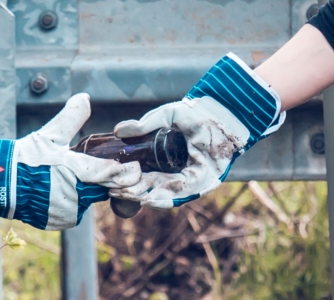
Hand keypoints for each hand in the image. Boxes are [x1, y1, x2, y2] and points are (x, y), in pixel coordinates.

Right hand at [0, 93, 140, 229]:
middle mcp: (76, 195)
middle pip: (99, 188)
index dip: (125, 172)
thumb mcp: (49, 135)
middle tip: (78, 171)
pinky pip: (72, 213)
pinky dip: (67, 204)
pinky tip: (52, 193)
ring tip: (57, 181)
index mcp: (77, 171)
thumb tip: (85, 97)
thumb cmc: (25, 157)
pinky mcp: (58, 223)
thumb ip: (71, 117)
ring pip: (85, 201)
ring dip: (79, 192)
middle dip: (96, 180)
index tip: (136, 169)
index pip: (110, 173)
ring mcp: (67, 211)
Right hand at [110, 53, 285, 208]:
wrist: (221, 112)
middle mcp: (179, 173)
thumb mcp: (165, 118)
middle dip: (133, 191)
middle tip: (114, 191)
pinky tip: (150, 199)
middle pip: (153, 187)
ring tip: (127, 195)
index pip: (147, 175)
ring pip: (166, 193)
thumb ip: (144, 125)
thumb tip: (117, 131)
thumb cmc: (196, 114)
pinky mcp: (204, 181)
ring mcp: (192, 179)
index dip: (130, 180)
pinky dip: (166, 197)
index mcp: (169, 162)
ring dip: (146, 196)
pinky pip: (183, 192)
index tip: (112, 181)